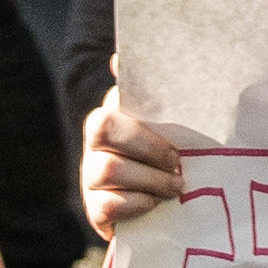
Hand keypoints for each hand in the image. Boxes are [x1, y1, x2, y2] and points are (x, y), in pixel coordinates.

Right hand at [81, 91, 183, 237]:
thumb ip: (168, 95)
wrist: (162, 204)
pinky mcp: (93, 209)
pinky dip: (138, 204)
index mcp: (114, 113)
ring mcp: (90, 175)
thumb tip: (126, 58)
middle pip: (104, 129)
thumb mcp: (176, 126)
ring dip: (149, 179)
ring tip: (175, 186)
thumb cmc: (170, 155)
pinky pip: (109, 204)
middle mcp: (95, 141)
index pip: (113, 100)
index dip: (136, 106)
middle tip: (177, 162)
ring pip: (108, 169)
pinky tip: (155, 203)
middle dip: (148, 147)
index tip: (169, 127)